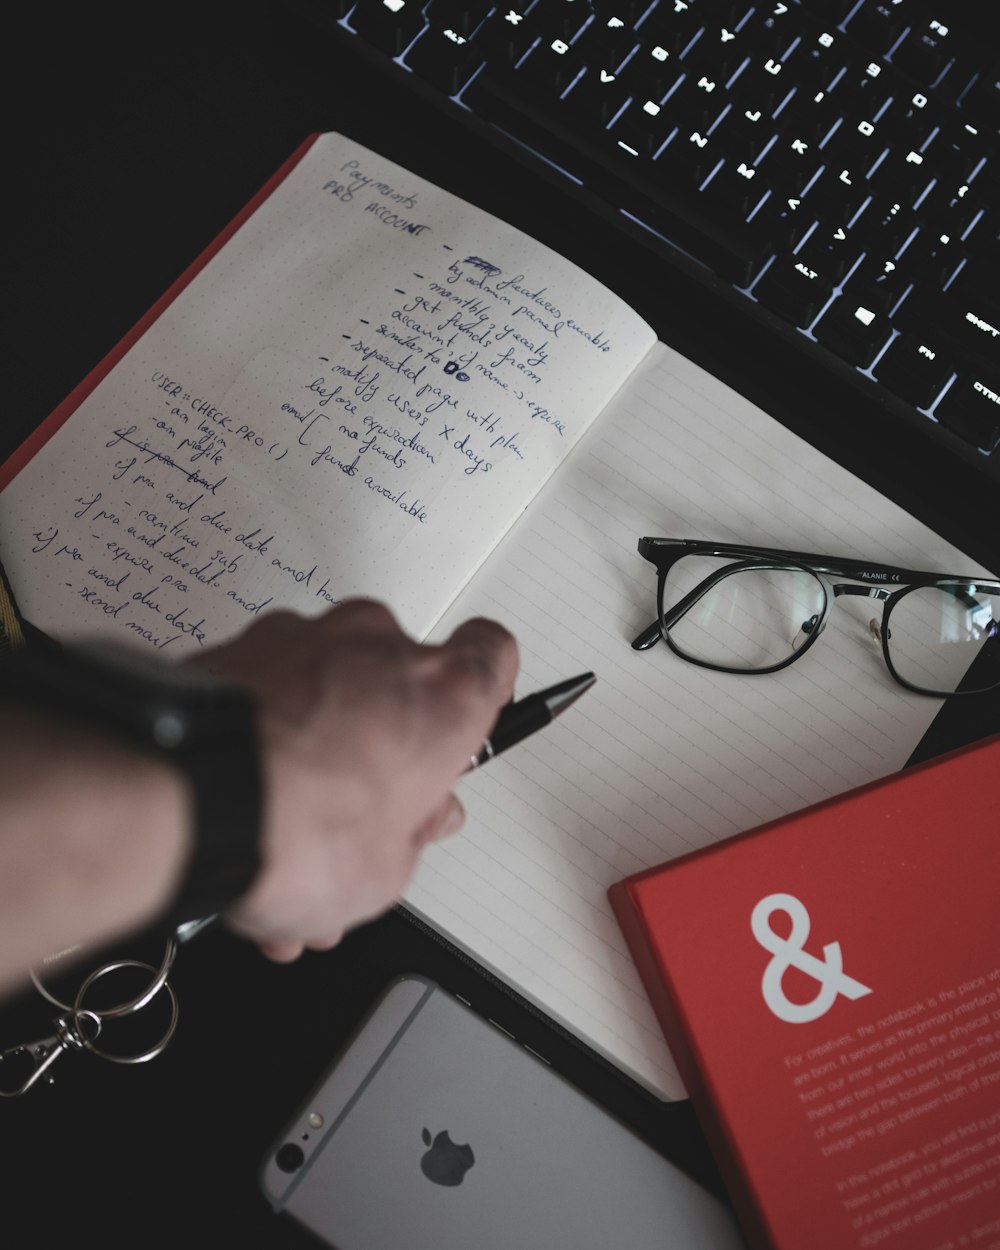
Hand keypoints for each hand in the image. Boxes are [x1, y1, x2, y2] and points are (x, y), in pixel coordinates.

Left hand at [185, 599, 517, 962]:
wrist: (186, 798)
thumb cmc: (296, 826)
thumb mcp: (386, 875)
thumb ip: (407, 837)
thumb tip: (402, 828)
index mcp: (441, 694)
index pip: (493, 655)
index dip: (482, 694)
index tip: (463, 730)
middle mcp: (376, 646)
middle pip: (400, 684)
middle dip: (383, 745)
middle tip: (363, 810)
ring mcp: (302, 638)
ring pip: (326, 692)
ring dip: (315, 753)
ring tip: (282, 838)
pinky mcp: (236, 647)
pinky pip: (266, 695)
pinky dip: (261, 743)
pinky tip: (241, 813)